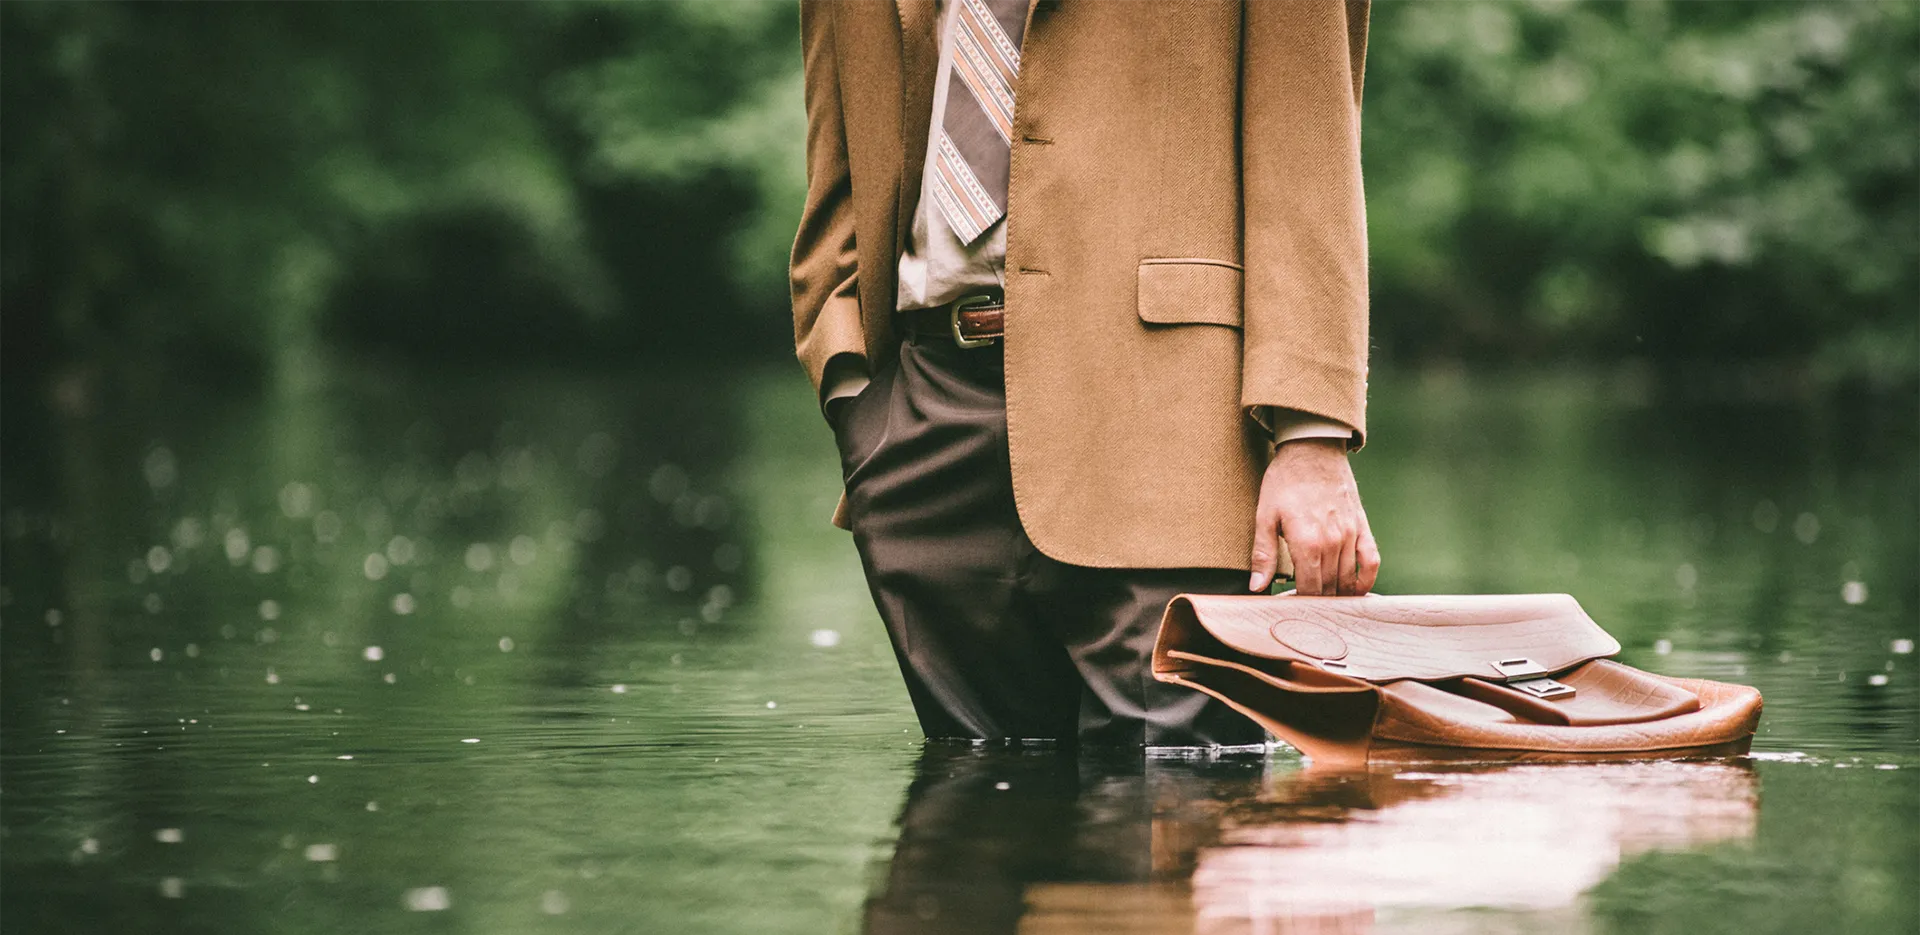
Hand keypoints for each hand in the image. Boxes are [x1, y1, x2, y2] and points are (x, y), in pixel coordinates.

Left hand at [1249, 438, 1379, 595]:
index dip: (1300, 603)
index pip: (1309, 589)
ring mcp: (1351, 535)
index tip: (1291, 607)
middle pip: (1329, 587)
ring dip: (1338, 595)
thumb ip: (1263, 555)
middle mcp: (1333, 542)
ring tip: (1325, 603)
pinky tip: (1356, 590)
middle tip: (1306, 609)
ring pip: (1348, 578)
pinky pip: (1372, 560)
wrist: (1312, 450)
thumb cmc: (1284, 482)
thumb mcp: (1265, 516)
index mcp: (1307, 543)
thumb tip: (1257, 587)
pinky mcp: (1362, 526)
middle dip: (1317, 602)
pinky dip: (1366, 580)